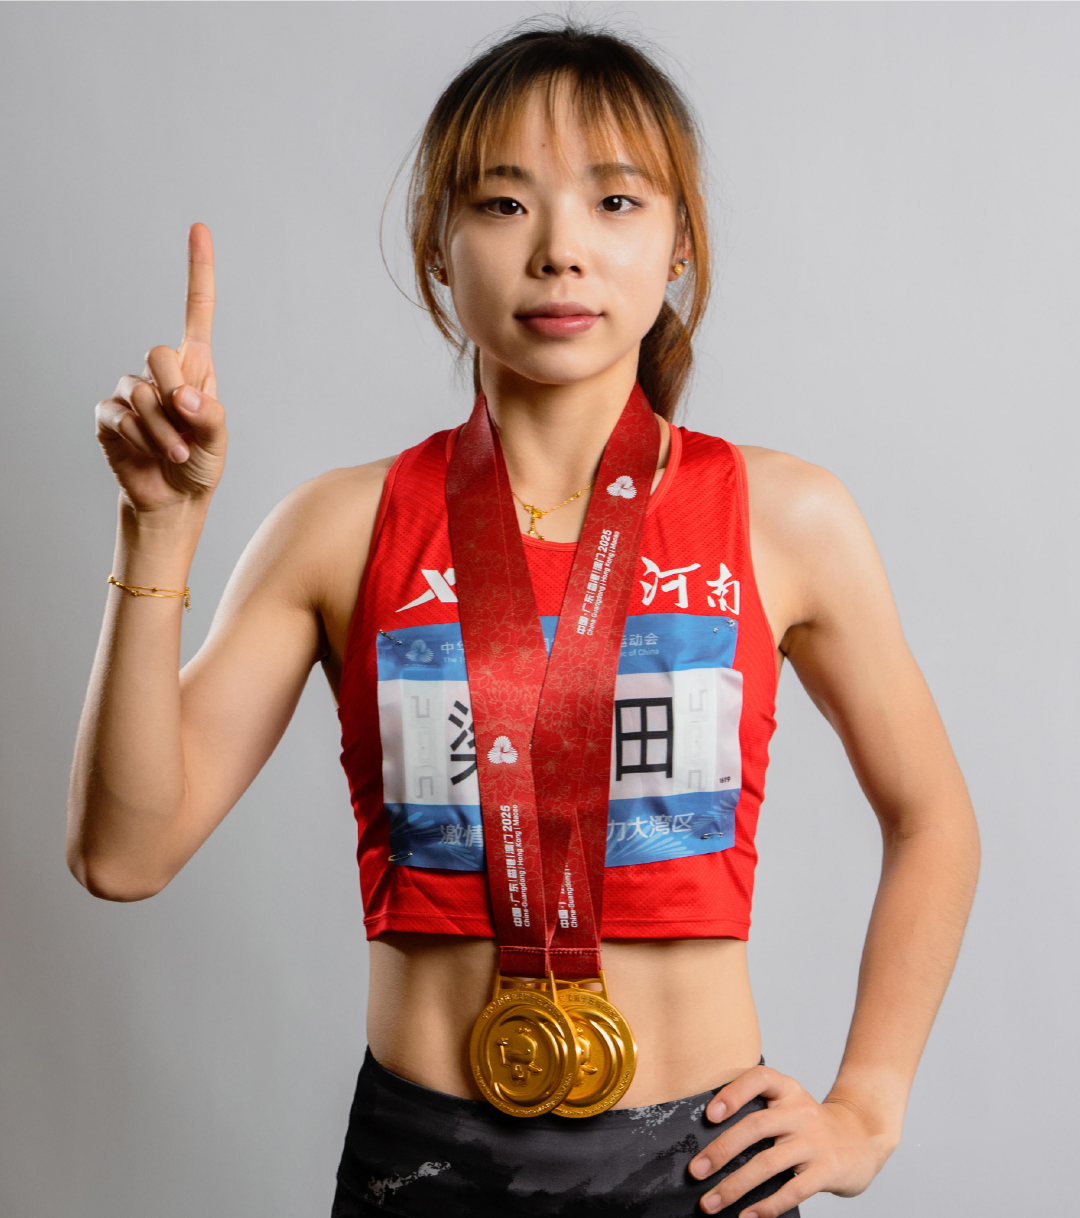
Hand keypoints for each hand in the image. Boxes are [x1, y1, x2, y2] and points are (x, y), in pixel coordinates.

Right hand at [95, 223, 226, 513]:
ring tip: (176, 453)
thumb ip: (209, 415)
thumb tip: (182, 395)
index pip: (196, 312)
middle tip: (186, 422)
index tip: (199, 228)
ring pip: (140, 392)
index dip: (198, 271)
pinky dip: (141, 440)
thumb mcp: (217, 441)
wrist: (173, 499)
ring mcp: (132, 392)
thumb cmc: (200, 464)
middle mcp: (162, 372)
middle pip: (158, 353)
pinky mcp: (109, 415)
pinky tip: (151, 454)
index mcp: (196, 368)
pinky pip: (120, 416)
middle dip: (174, 391)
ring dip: (162, 429)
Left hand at [688, 1066, 892, 1215]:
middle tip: (696, 1171)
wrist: (862, 1136)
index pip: (758, 1078)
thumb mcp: (788, 1105)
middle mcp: (800, 1111)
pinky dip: (767, 1206)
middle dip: (721, 1151)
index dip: (733, 1093)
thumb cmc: (809, 1124)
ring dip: (735, 1186)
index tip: (709, 1115)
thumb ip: (758, 1113)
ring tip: (710, 1203)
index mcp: (787, 1089)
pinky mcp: (827, 1170)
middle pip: (756, 1127)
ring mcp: (814, 1141)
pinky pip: (793, 1190)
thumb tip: (709, 1143)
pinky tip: (746, 1216)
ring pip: (768, 1163)